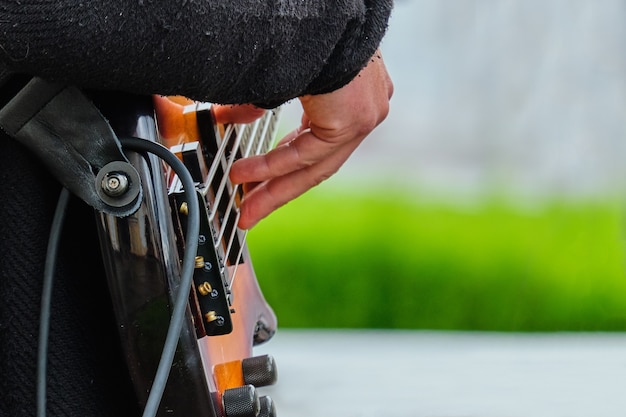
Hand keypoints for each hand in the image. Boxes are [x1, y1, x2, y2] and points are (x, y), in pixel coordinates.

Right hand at [230, 51, 393, 228]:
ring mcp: (364, 117)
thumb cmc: (300, 35)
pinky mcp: (357, 120)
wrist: (320, 13)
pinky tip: (247, 174)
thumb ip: (257, 105)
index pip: (313, 146)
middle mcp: (361, 111)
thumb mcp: (275, 80)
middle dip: (277, 190)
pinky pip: (310, 154)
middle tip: (250, 212)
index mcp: (345, 99)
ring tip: (244, 202)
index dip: (282, 170)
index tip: (257, 185)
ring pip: (314, 167)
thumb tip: (228, 119)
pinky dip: (275, 165)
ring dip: (274, 186)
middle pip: (315, 165)